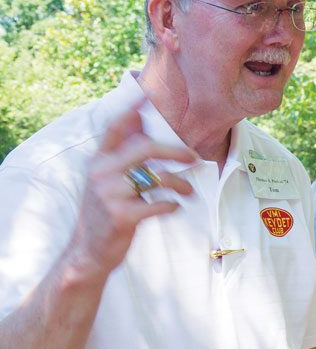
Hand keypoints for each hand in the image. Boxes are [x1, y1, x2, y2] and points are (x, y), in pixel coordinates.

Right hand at [64, 101, 196, 279]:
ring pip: (158, 177)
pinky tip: (173, 207)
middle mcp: (101, 173)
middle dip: (176, 151)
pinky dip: (172, 206)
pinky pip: (159, 204)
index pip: (115, 129)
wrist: (89, 251)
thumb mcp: (105, 180)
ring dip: (180, 184)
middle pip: (146, 149)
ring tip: (188, 191)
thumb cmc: (106, 212)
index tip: (146, 96)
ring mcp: (110, 194)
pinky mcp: (122, 216)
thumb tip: (138, 119)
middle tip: (194, 158)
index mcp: (99, 161)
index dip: (130, 111)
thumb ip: (121, 155)